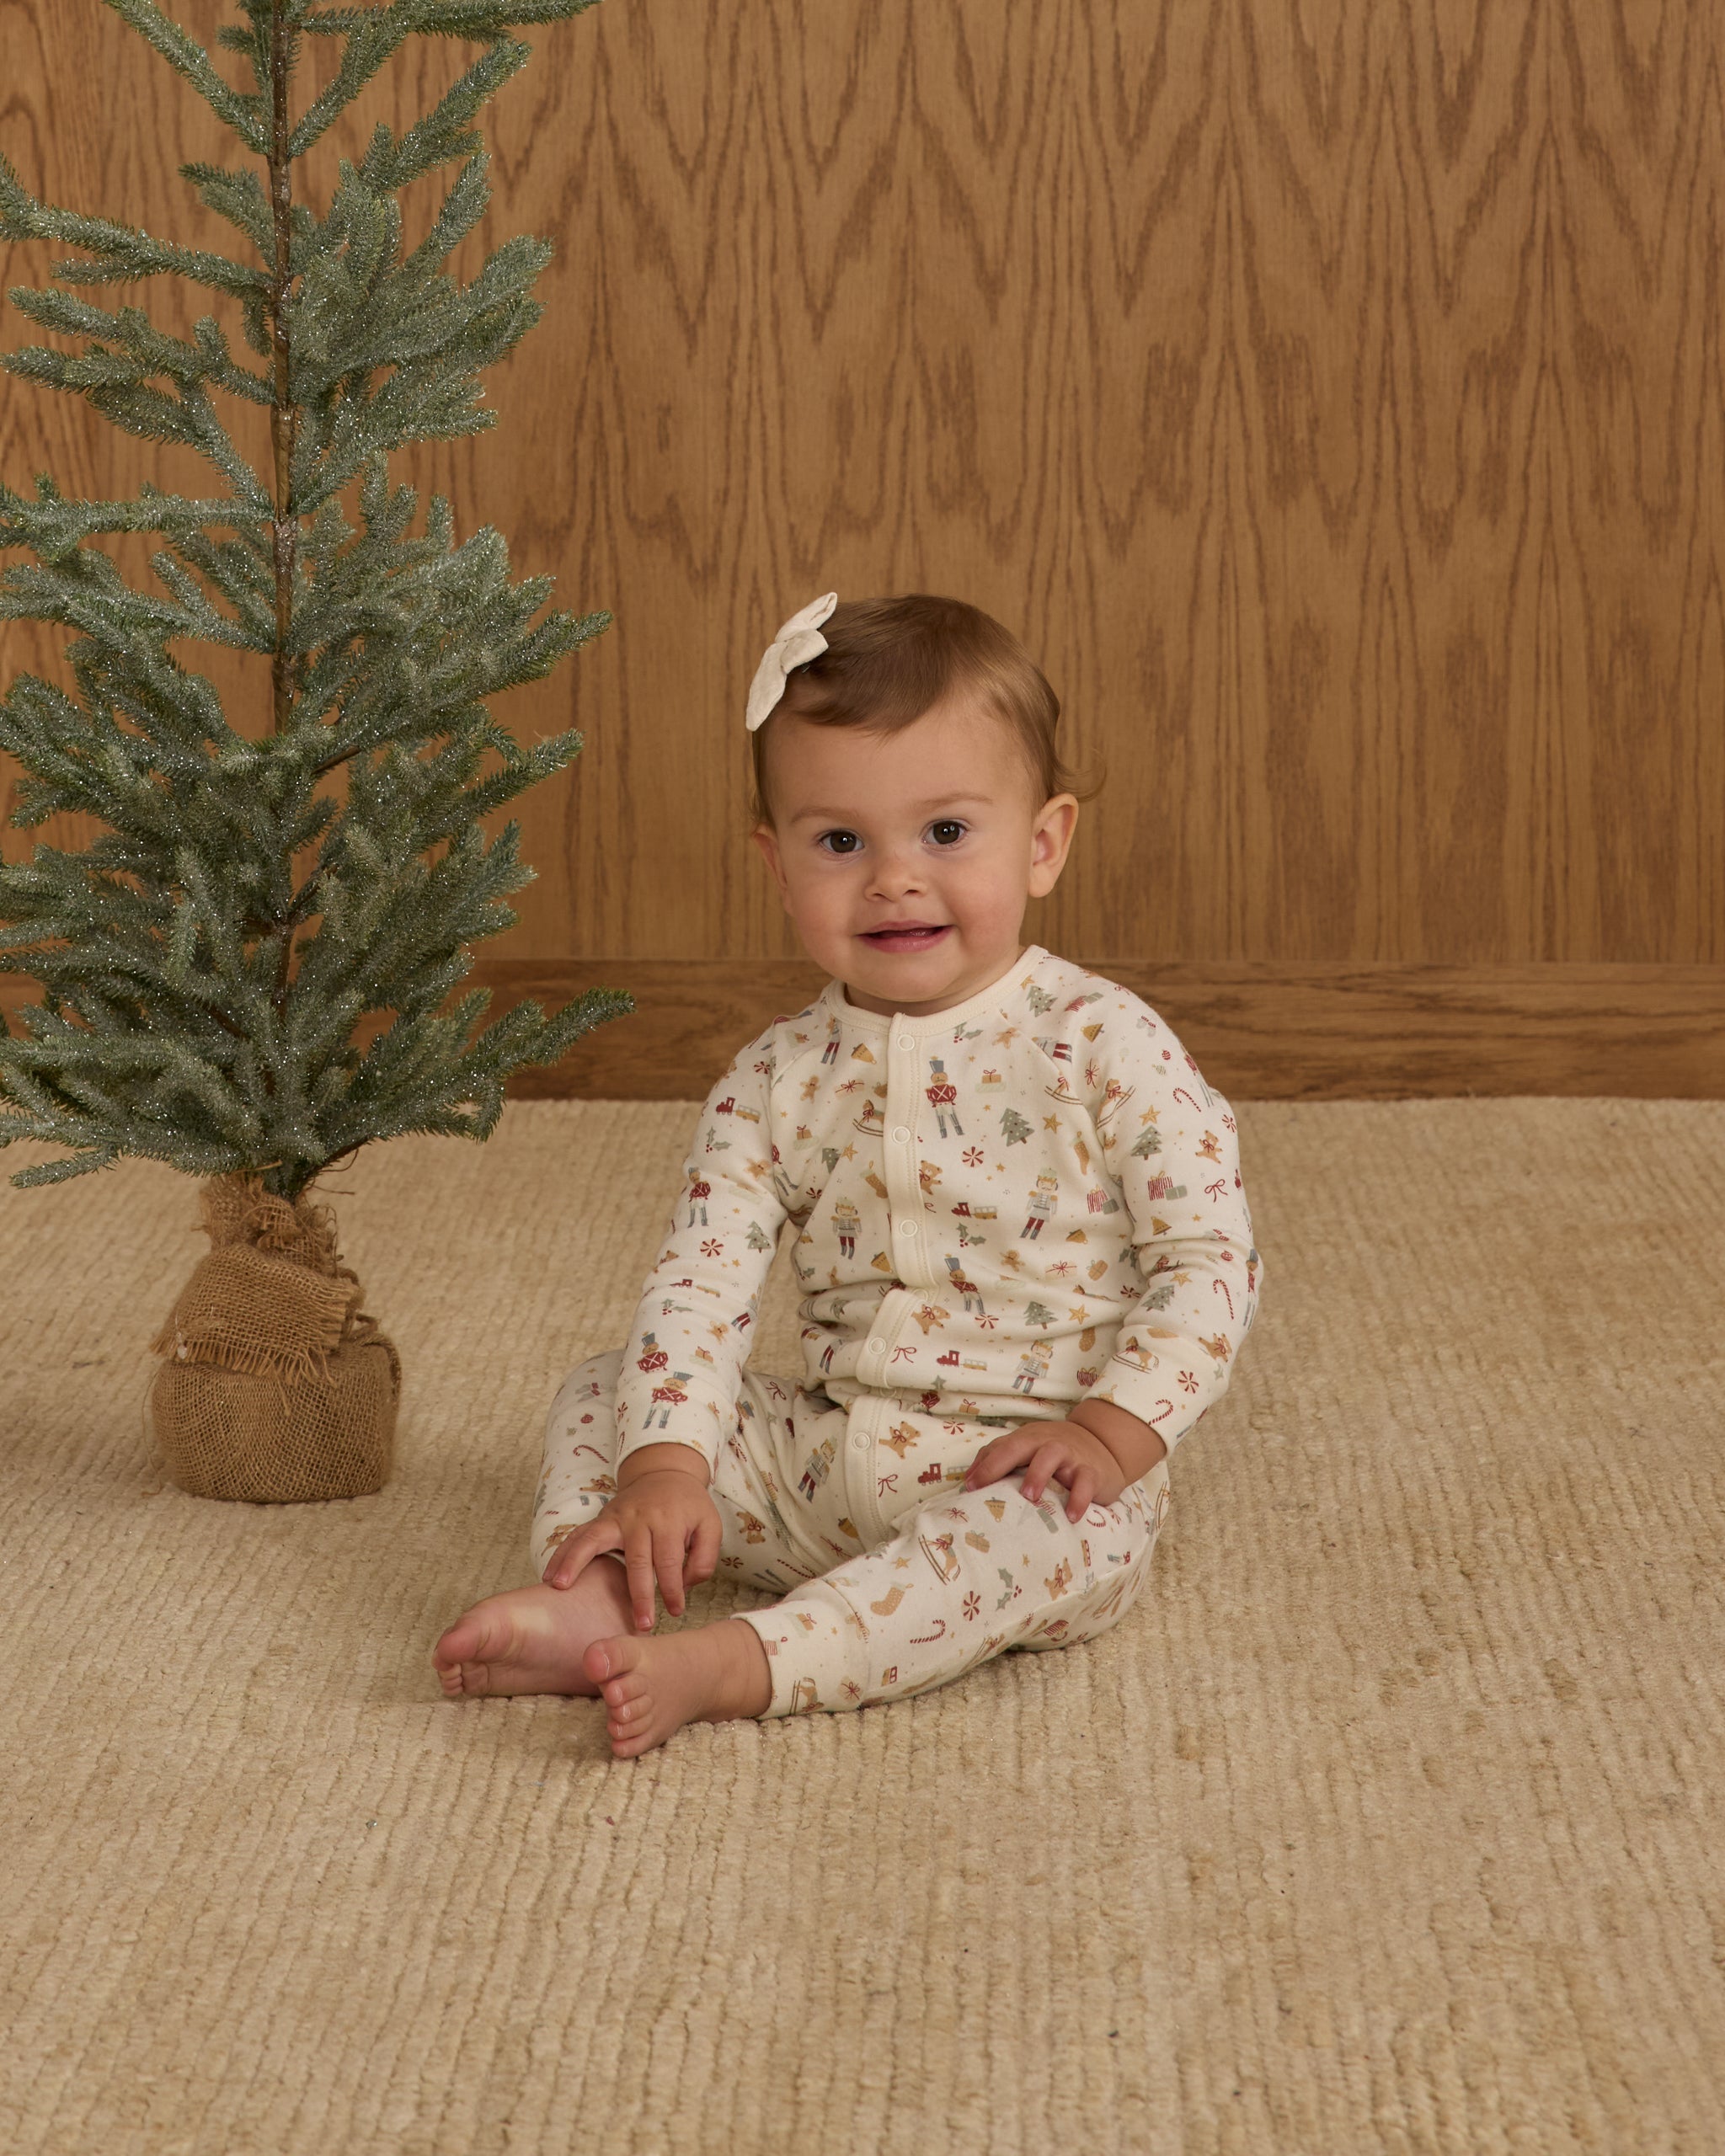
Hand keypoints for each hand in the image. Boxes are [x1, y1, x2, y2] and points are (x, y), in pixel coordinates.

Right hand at [541, 1467, 720, 1631]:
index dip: (673, 1589)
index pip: (669, 1561)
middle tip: (642, 1625)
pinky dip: (563, 1554)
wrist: (665, 1474)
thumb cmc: (689, 1506)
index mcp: (668, 1520)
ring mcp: (615, 1517)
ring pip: (593, 1540)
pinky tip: (549, 1576)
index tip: (675, 1611)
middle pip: (637, 1560)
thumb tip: (683, 1587)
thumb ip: (704, 1559)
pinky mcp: (600, 1519)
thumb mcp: (710, 1526)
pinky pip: (578, 1536)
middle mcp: (639, 1518)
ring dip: (575, 1563)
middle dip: (639, 1595)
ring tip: (561, 1588)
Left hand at [962, 1418, 1127, 1522]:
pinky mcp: (1092, 1471)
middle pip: (1020, 1446)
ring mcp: (1070, 1455)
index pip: (1001, 1448)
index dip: (984, 1466)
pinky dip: (1078, 1498)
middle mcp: (1046, 1443)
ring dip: (1038, 1474)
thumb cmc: (1056, 1453)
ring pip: (1052, 1456)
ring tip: (1029, 1497)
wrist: (1105, 1443)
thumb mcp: (1029, 1451)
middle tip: (987, 1488)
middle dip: (1001, 1463)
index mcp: (1028, 1439)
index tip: (969, 1488)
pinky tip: (1071, 1516)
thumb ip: (999, 1459)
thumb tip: (968, 1481)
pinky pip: (1085, 1482)